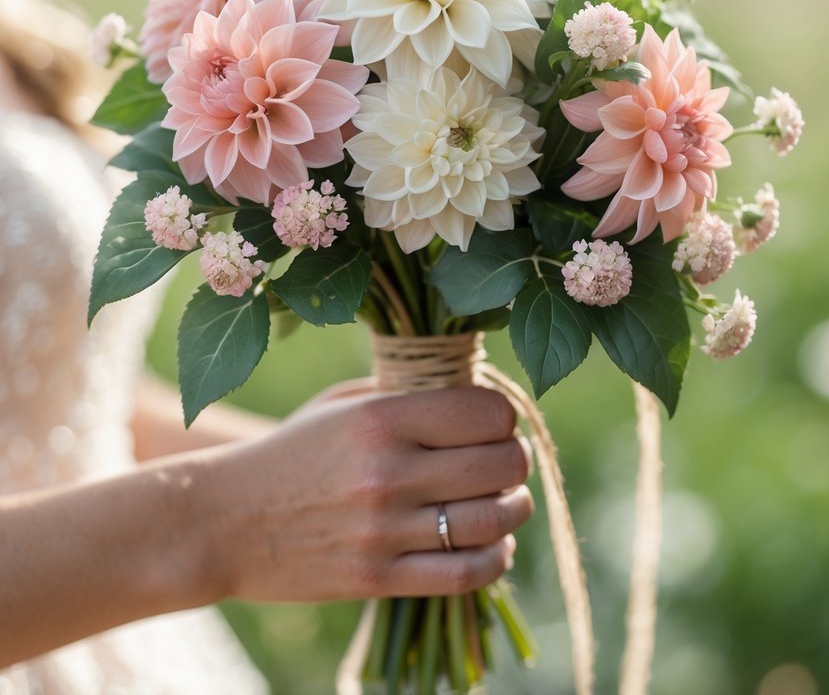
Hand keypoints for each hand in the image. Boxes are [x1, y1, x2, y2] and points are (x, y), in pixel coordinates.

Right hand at [197, 385, 533, 603]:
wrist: (224, 521)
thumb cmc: (291, 451)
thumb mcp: (342, 403)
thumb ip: (408, 394)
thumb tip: (480, 392)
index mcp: (380, 417)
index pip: (487, 411)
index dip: (503, 415)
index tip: (494, 421)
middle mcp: (388, 470)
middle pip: (501, 463)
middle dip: (514, 460)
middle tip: (504, 461)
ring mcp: (384, 529)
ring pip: (494, 520)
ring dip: (515, 509)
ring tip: (508, 502)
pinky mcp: (379, 578)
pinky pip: (467, 573)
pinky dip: (497, 558)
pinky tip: (494, 545)